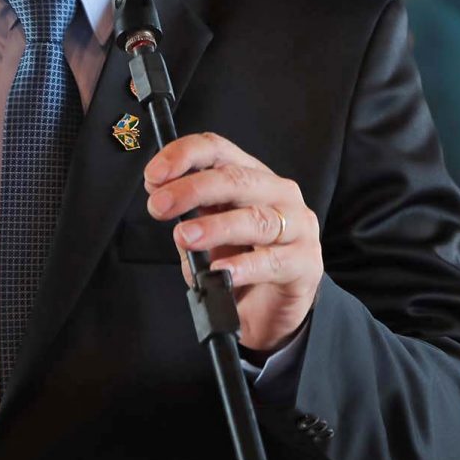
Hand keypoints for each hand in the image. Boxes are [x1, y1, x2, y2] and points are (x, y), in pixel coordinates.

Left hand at [145, 132, 322, 352]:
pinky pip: (273, 261)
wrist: (271, 308)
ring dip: (215, 227)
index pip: (218, 150)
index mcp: (252, 176)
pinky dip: (245, 266)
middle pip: (236, 179)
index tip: (153, 175)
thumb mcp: (208, 233)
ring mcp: (297, 226)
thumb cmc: (241, 263)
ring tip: (185, 237)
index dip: (184, 155)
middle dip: (192, 189)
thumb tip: (160, 193)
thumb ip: (189, 213)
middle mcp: (278, 193)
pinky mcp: (305, 262)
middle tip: (159, 206)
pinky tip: (222, 271)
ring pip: (256, 219)